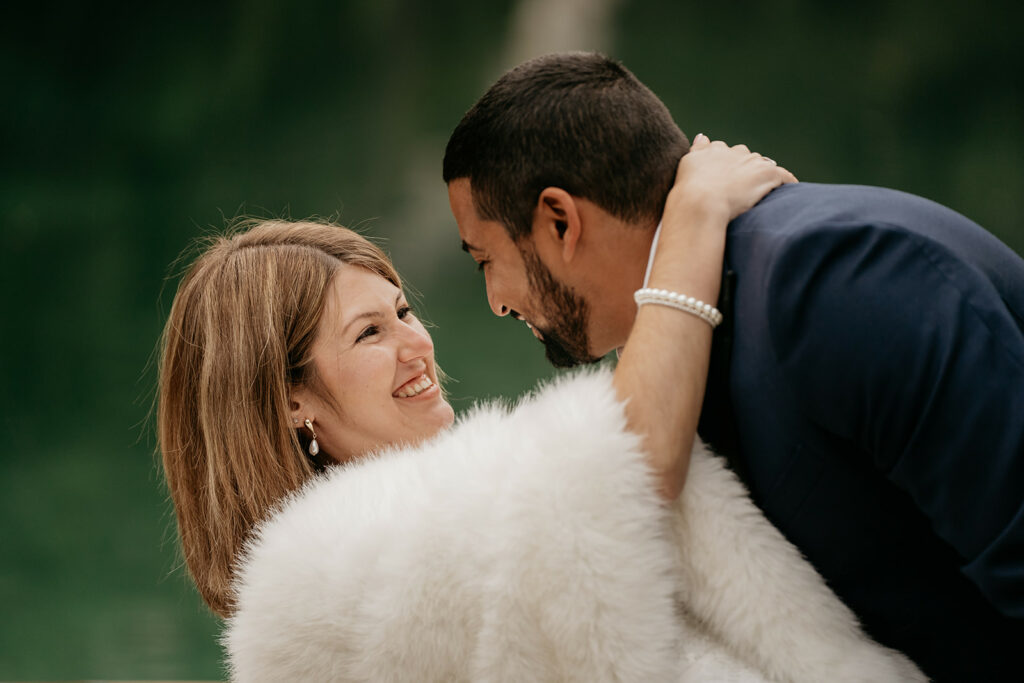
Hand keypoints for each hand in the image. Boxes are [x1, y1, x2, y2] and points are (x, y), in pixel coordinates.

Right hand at [664, 134, 797, 228]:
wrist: (701, 202)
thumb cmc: (688, 191)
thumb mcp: (687, 165)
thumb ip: (697, 150)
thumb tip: (703, 136)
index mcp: (714, 150)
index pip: (723, 151)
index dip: (725, 164)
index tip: (724, 177)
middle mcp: (734, 152)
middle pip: (744, 156)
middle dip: (744, 168)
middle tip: (742, 187)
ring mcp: (752, 162)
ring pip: (763, 165)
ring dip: (763, 175)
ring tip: (764, 191)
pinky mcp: (768, 174)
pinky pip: (784, 177)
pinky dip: (787, 183)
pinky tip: (790, 191)